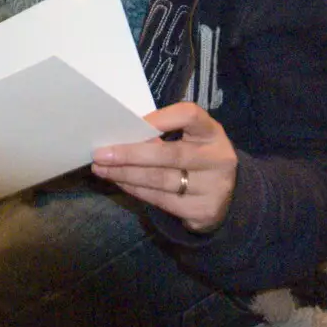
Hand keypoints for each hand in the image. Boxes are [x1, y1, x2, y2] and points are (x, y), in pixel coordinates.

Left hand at [90, 102, 237, 232]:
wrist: (226, 198)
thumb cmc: (196, 159)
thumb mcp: (191, 140)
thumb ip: (165, 135)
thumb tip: (120, 136)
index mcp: (212, 132)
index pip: (189, 115)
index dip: (161, 118)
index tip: (133, 122)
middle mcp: (217, 158)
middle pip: (170, 154)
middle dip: (130, 154)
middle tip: (101, 153)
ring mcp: (212, 187)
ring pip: (161, 179)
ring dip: (126, 174)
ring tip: (101, 169)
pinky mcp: (202, 210)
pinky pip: (160, 199)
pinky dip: (135, 190)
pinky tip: (119, 182)